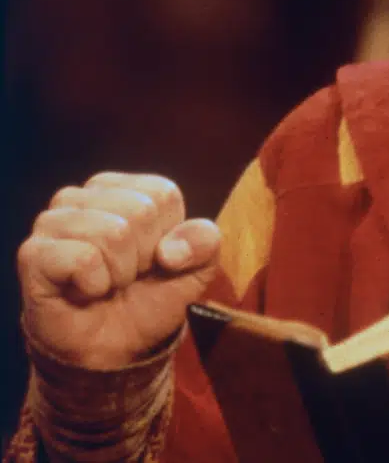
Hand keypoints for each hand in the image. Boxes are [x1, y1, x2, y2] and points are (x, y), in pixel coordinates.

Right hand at [18, 172, 221, 369]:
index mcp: (124, 189)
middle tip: (127, 276)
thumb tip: (173, 248)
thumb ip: (205, 243)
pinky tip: (84, 291)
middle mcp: (83, 197)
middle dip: (144, 256)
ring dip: (119, 273)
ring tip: (106, 283)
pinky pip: (82, 258)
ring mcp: (53, 222)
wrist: (115, 348)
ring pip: (112, 233)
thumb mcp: (196, 269)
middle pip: (140, 211)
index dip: (168, 236)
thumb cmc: (150, 298)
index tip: (154, 259)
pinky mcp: (33, 253)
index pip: (163, 194)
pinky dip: (95, 284)